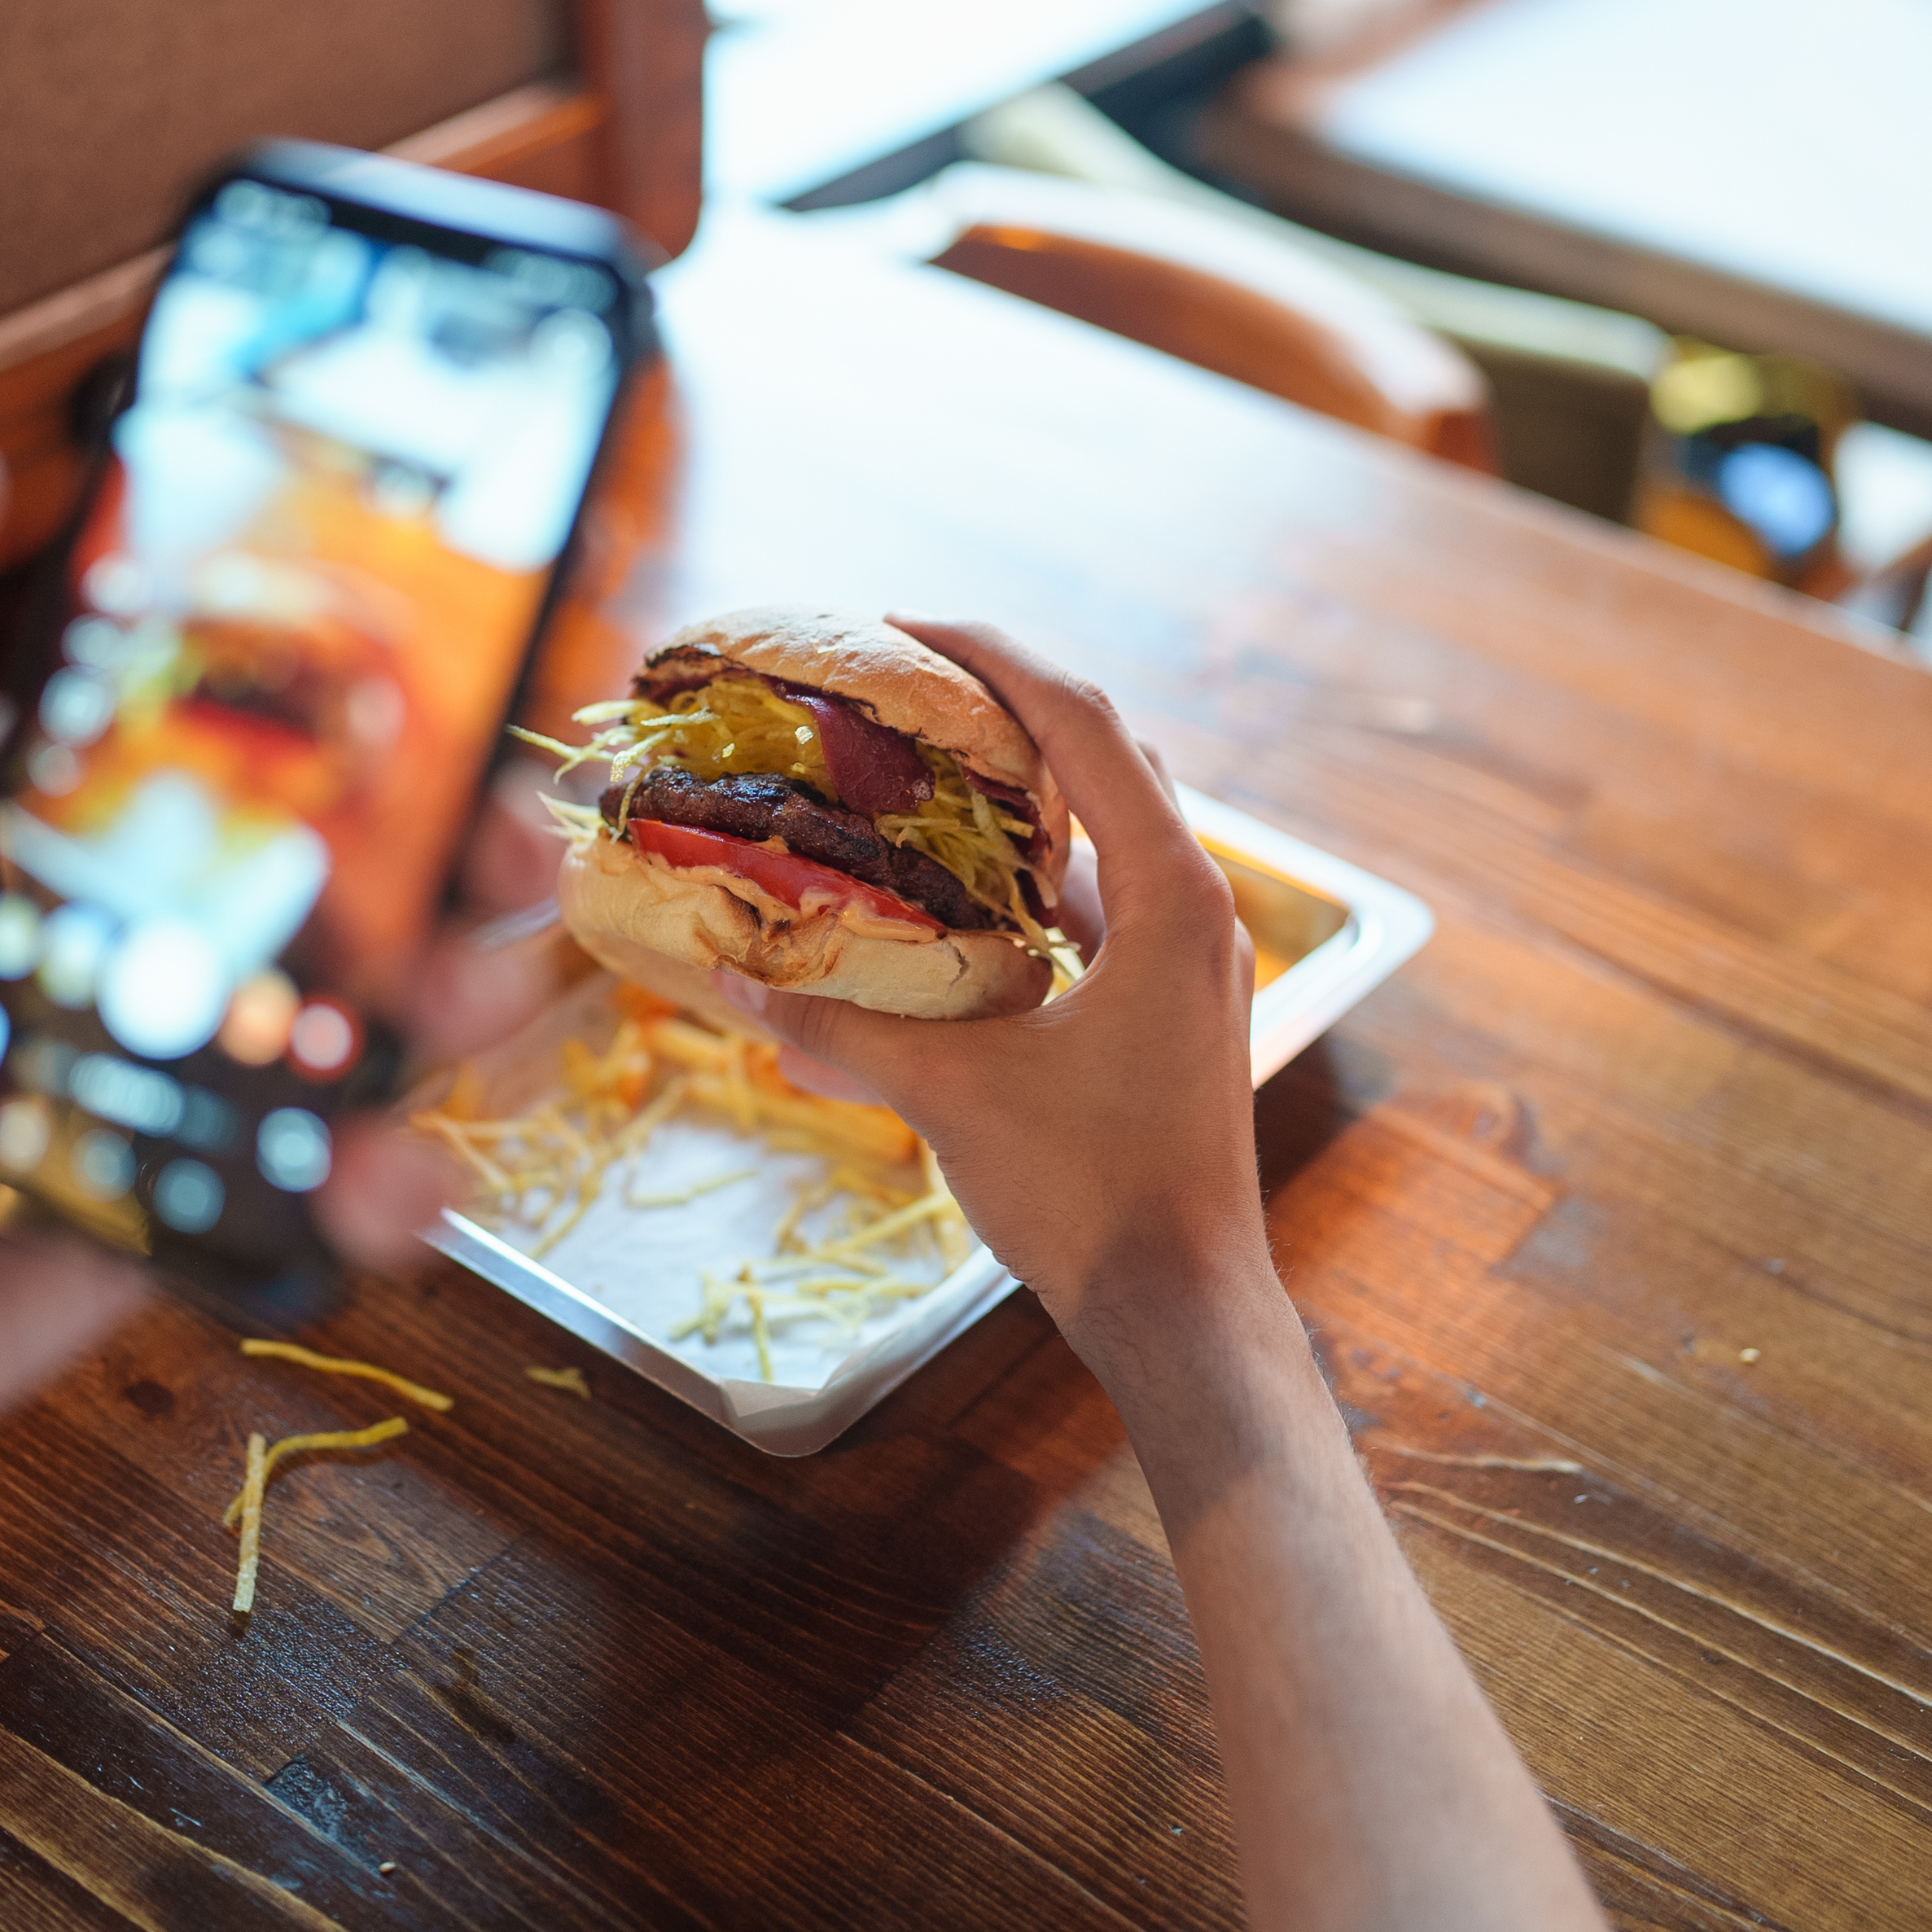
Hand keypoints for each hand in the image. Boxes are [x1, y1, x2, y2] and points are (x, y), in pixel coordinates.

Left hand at [0, 436, 544, 1582]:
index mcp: (29, 819)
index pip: (231, 718)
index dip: (365, 675)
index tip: (480, 632)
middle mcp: (116, 941)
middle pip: (348, 869)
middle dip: (465, 840)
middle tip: (514, 835)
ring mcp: (157, 1089)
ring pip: (368, 1028)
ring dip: (463, 999)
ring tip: (466, 994)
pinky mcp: (167, 1228)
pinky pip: (317, 1202)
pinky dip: (393, 1189)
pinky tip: (388, 1175)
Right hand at [720, 620, 1275, 1351]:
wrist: (1182, 1308)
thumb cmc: (1092, 1197)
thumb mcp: (954, 1095)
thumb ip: (844, 1024)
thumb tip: (736, 979)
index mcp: (1171, 895)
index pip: (1085, 722)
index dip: (995, 655)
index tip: (906, 623)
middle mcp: (1196, 906)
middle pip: (1106, 752)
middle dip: (1006, 700)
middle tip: (903, 677)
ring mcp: (1189, 957)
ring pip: (1107, 826)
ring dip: (1019, 783)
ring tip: (917, 760)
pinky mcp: (1166, 1005)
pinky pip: (1099, 899)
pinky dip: (1029, 870)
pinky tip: (952, 882)